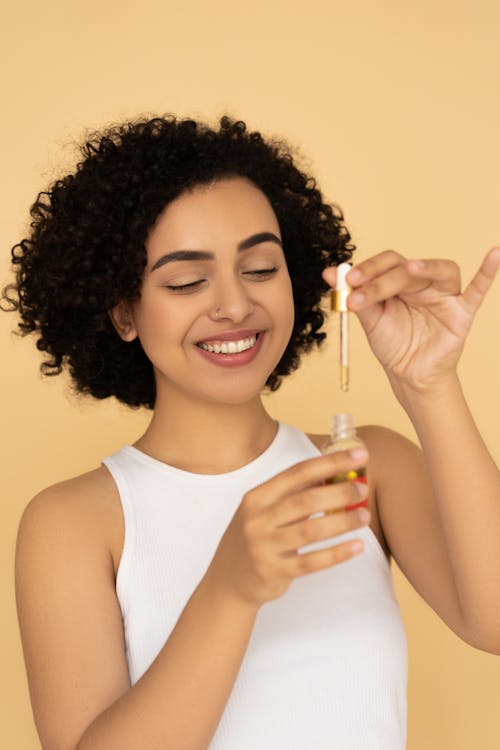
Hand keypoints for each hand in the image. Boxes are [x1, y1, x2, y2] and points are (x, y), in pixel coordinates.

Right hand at [205, 450, 369, 607]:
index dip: (330, 462)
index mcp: (257, 497)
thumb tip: (332, 474)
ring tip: (364, 516)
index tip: (358, 455)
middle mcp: (258, 519)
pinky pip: (311, 562)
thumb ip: (293, 494)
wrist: (227, 580)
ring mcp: (264, 546)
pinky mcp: (273, 571)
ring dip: (342, 521)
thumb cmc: (254, 538)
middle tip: (362, 488)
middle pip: (305, 500)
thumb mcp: (264, 511)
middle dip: (339, 492)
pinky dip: (337, 553)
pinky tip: (357, 546)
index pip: (298, 473)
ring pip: (311, 531)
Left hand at [322, 247, 499, 390]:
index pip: (387, 263)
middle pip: (407, 268)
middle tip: (359, 288)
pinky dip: (488, 272)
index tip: (347, 281)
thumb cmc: (393, 343)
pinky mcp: (461, 312)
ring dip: (426, 267)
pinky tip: (496, 254)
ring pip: (441, 271)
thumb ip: (355, 295)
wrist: (408, 375)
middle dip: (382, 279)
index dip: (368, 269)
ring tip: (412, 269)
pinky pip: (478, 290)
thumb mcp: (370, 319)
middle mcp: (423, 283)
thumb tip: (330, 273)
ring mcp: (444, 296)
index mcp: (400, 281)